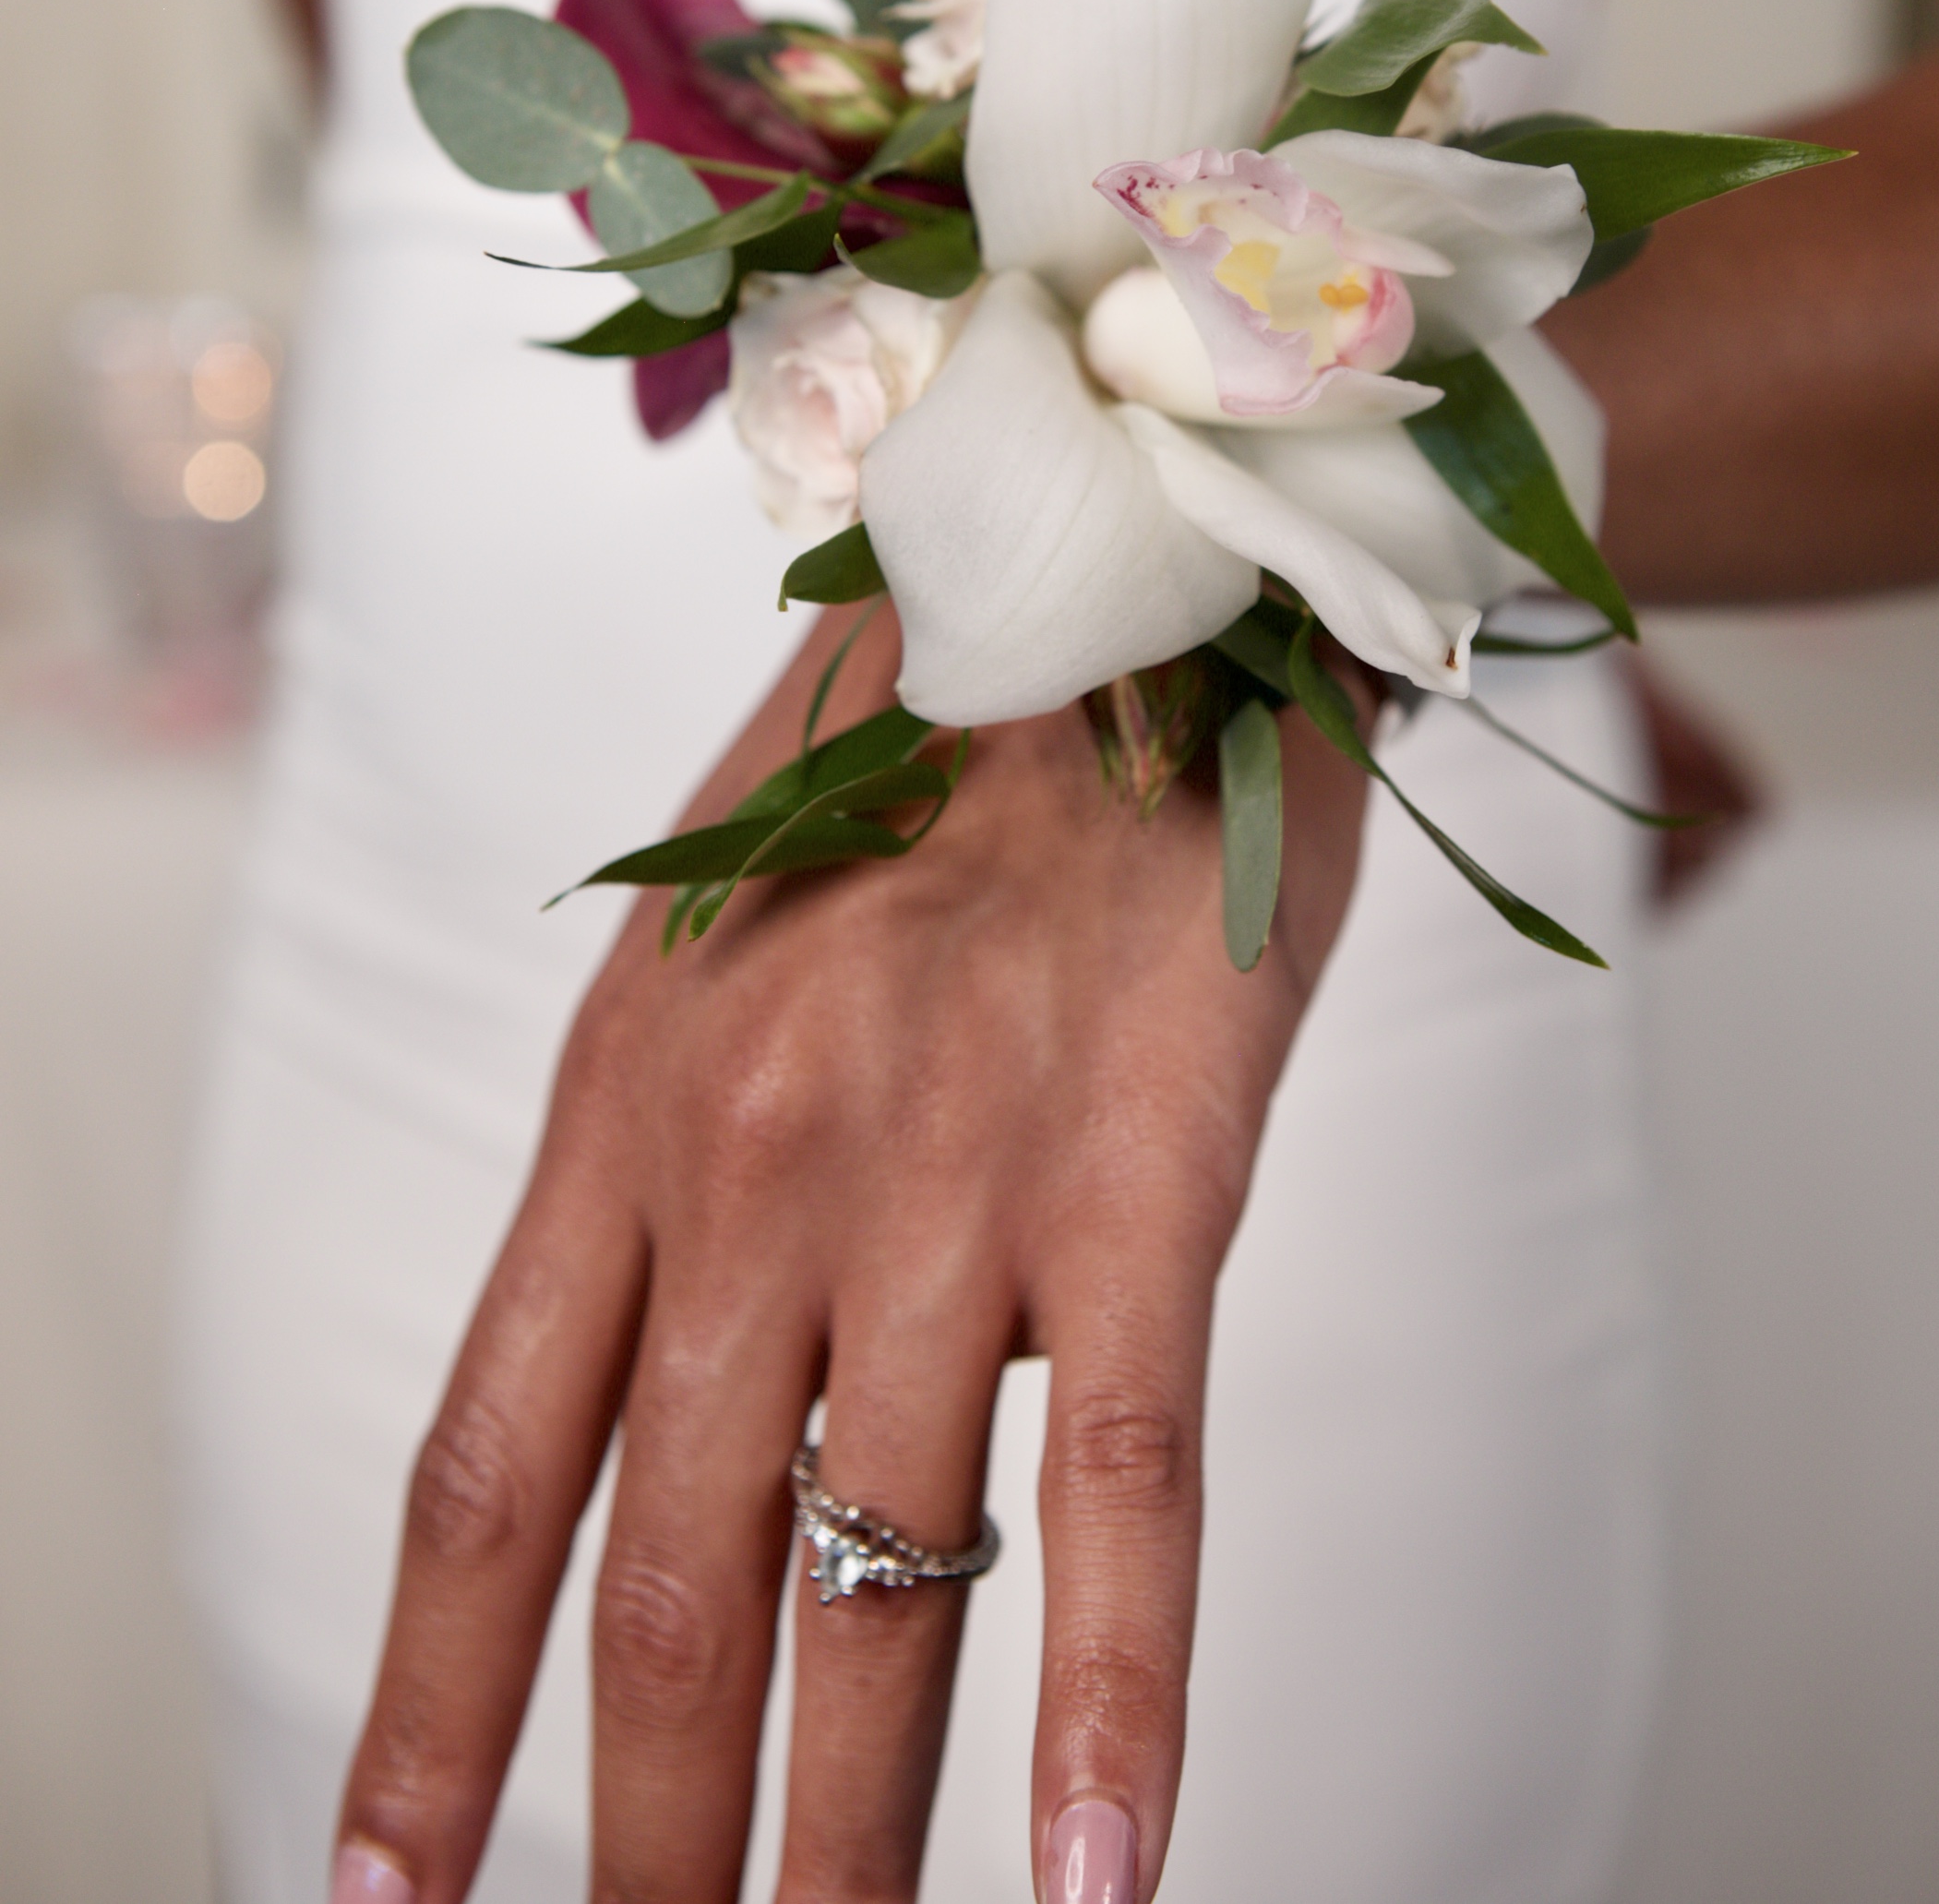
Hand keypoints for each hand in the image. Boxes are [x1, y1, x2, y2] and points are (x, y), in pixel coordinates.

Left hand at [329, 608, 1369, 1903]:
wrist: (1124, 580)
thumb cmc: (927, 757)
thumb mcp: (719, 920)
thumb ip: (666, 1139)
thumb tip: (632, 1365)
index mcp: (629, 1106)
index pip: (493, 1474)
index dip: (426, 1708)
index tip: (378, 1897)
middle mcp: (757, 1171)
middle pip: (670, 1585)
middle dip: (648, 1839)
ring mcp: (951, 1186)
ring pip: (881, 1584)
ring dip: (849, 1842)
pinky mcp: (1145, 1180)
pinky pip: (1125, 1491)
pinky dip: (1117, 1706)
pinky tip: (1105, 1880)